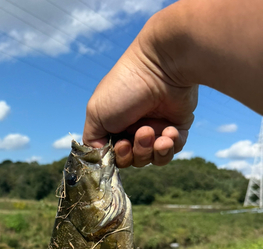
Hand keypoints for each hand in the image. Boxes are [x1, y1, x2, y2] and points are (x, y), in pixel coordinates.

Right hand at [83, 15, 197, 168]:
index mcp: (114, 126)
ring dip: (152, 150)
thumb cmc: (125, 86)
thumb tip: (101, 158)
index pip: (114, 157)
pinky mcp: (177, 129)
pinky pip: (173, 150)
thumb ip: (92, 141)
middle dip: (137, 152)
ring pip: (153, 159)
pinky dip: (170, 145)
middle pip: (134, 161)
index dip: (118, 158)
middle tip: (142, 131)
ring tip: (154, 131)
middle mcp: (134, 129)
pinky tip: (170, 130)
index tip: (121, 145)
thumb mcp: (95, 113)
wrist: (162, 66)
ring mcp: (156, 129)